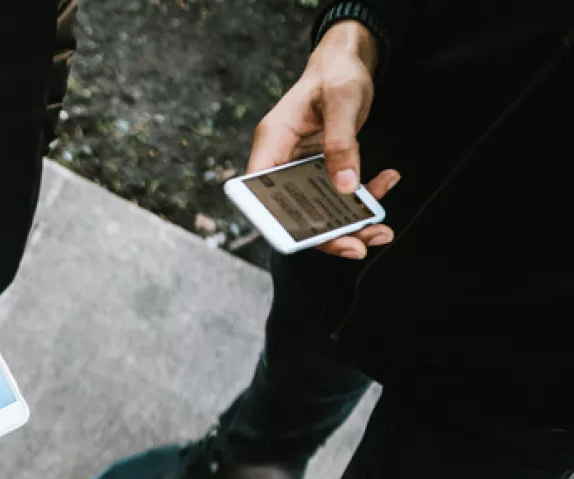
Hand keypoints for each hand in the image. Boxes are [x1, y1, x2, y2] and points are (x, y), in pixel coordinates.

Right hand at [248, 21, 399, 259]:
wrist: (348, 61)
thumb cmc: (337, 73)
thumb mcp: (343, 102)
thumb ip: (342, 143)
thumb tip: (344, 187)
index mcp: (272, 143)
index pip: (261, 195)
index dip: (276, 223)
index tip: (307, 240)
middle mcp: (282, 160)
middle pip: (293, 211)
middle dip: (327, 234)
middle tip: (359, 246)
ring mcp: (302, 167)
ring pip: (319, 209)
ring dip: (351, 223)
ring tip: (382, 229)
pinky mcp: (323, 168)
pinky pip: (339, 194)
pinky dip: (364, 197)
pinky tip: (386, 183)